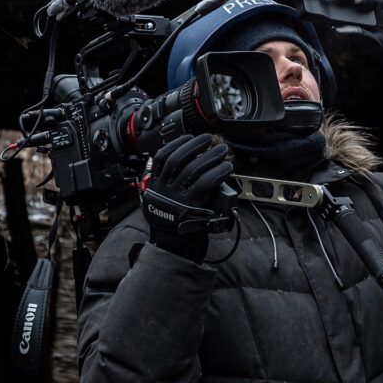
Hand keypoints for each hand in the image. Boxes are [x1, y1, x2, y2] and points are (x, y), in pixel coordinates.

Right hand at [143, 134, 232, 261]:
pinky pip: (207, 182)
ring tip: (221, 150)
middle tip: (209, 139)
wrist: (174, 245)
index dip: (177, 144)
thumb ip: (171, 183)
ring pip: (194, 168)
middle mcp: (164, 189)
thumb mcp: (164, 200)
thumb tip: (190, 163)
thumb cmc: (174, 221)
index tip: (189, 136)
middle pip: (179, 159)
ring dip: (210, 156)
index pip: (162, 158)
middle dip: (195, 145)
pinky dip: (218, 171)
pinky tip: (226, 167)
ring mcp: (177, 196)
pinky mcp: (193, 204)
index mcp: (155, 185)